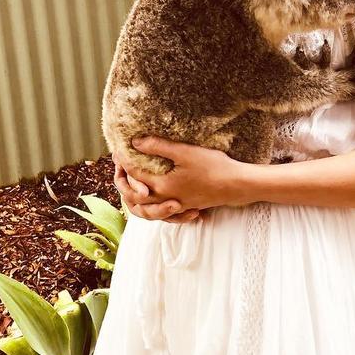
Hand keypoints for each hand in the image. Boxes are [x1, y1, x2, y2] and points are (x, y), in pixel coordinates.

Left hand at [112, 137, 245, 221]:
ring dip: (137, 197)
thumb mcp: (184, 152)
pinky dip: (155, 206)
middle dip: (124, 180)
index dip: (124, 160)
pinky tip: (158, 197)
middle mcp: (166, 199)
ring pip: (148, 208)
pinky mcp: (187, 206)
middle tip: (120, 166)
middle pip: (135, 196)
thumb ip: (158, 147)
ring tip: (133, 184)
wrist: (236, 185)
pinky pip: (163, 211)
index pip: (134, 173)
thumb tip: (135, 142)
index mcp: (162, 186)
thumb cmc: (212, 167)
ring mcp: (177, 205)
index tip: (119, 148)